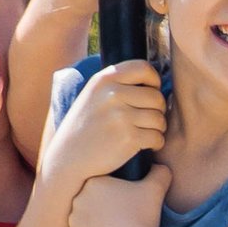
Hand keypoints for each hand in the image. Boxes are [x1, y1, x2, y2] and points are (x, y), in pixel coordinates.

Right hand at [44, 56, 170, 189]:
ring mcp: (121, 116)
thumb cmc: (84, 127)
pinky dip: (156, 143)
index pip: (143, 68)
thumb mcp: (93, 95)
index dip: (154, 81)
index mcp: (104, 79)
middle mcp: (112, 94)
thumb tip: (153, 79)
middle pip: (156, 96)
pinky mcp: (128, 138)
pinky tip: (146, 145)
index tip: (150, 93)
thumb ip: (117, 83)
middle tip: (148, 120)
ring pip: (159, 118)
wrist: (68, 158)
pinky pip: (157, 137)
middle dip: (158, 110)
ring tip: (146, 132)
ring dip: (158, 128)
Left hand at [68, 168, 169, 226]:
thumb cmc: (141, 219)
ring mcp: (73, 222)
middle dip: (104, 207)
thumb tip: (160, 167)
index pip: (103, 183)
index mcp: (93, 182)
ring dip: (98, 223)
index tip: (126, 200)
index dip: (115, 191)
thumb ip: (159, 173)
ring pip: (87, 219)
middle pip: (92, 200)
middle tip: (123, 217)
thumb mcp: (156, 190)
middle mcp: (77, 200)